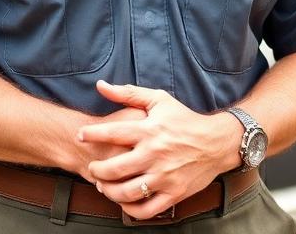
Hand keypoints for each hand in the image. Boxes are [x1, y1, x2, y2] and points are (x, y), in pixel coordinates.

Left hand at [77, 80, 241, 218]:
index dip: (92, 135)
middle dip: (96, 170)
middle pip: (115, 169)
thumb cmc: (184, 119)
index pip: (113, 133)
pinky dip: (129, 209)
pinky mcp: (173, 194)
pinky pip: (146, 210)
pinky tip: (123, 200)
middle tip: (91, 167)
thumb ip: (128, 93)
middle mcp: (154, 154)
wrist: (215, 142)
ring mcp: (164, 176)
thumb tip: (101, 85)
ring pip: (127, 192)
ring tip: (103, 184)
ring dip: (108, 191)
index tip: (80, 136)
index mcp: (149, 130)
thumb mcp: (158, 99)